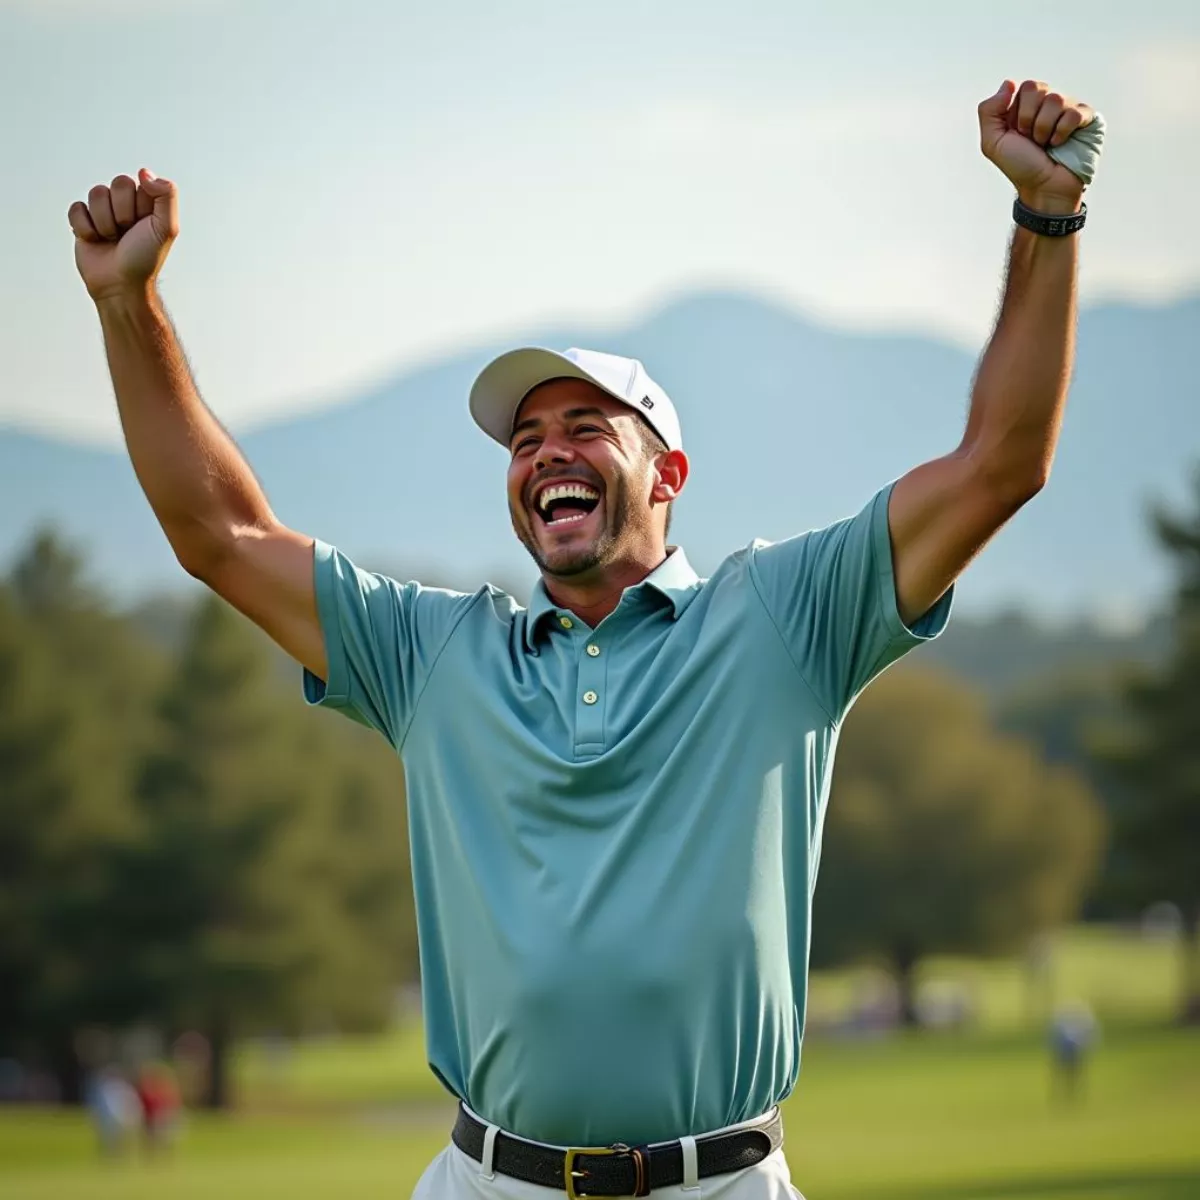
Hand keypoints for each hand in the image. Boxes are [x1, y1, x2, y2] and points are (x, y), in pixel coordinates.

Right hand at [68, 169, 179, 302]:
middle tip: (127, 234)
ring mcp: (103, 211)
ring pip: (96, 194)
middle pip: (116, 185)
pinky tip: (96, 241)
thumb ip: (166, 195)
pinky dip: (86, 228)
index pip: (137, 183)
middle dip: (122, 213)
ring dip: (105, 222)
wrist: (121, 285)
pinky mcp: (83, 221)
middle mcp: (125, 204)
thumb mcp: (166, 228)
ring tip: (113, 239)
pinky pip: (77, 208)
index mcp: (146, 202)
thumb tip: (144, 172)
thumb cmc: (145, 258)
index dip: (139, 206)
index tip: (144, 226)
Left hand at [978, 81, 1093, 213]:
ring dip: (1044, 129)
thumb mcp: (993, 143)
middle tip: (1031, 139)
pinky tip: (1060, 144)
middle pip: (1037, 87)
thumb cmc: (1020, 167)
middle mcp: (1046, 104)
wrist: (1044, 188)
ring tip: (1045, 144)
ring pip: (1056, 99)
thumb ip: (989, 111)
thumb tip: (1008, 83)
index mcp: (1025, 106)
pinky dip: (1063, 131)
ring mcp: (1067, 109)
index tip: (1017, 133)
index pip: (1022, 87)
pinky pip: (1075, 112)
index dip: (1017, 112)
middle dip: (1028, 119)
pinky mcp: (1086, 118)